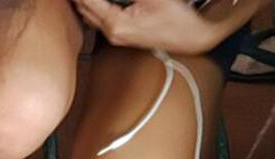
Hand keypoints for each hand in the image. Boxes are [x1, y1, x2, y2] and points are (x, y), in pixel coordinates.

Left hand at [74, 0, 218, 53]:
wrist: (191, 38)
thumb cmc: (177, 18)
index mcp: (115, 24)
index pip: (87, 1)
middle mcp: (111, 33)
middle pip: (83, 7)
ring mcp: (114, 36)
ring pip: (88, 14)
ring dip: (83, 1)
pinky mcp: (119, 35)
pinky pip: (97, 17)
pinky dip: (92, 5)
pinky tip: (90, 1)